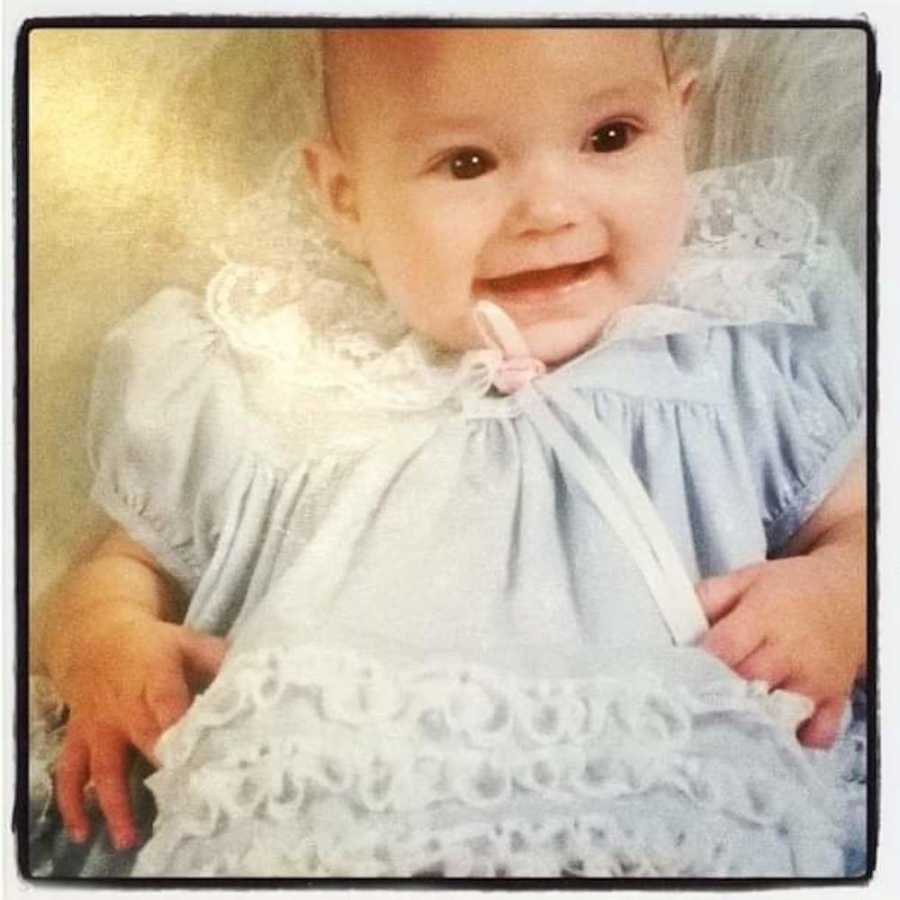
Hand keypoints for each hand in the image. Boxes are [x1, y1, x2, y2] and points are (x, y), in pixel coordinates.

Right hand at [54, 612, 225, 849]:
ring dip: (115, 803)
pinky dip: (72, 802)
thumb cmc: (155, 646)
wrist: (97, 638)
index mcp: (155, 676)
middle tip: (187, 803)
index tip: (202, 754)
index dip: (184, 728)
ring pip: (104, 767)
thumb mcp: (188, 641)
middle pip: (145, 740)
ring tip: (129, 838)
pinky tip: (84, 831)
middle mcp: (126, 705)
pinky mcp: (80, 739)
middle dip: (165, 769)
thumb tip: (258, 676)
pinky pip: (71, 772)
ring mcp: (100, 726)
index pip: (170, 702)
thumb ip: (219, 659)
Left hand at [696, 556, 864, 748]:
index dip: (700, 663)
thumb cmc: (789, 591)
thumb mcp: (747, 579)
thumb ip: (709, 596)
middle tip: (697, 700)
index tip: (679, 673)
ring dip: (750, 721)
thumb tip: (677, 619)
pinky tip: (773, 731)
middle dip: (718, 693)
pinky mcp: (835, 701)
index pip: (726, 646)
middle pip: (746, 683)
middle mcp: (790, 651)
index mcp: (764, 616)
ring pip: (776, 714)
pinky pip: (816, 733)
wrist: (848, 597)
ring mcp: (814, 680)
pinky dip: (795, 738)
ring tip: (727, 720)